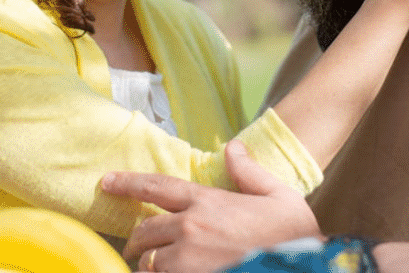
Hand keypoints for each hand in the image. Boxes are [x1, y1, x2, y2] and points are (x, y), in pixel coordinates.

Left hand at [101, 140, 321, 272]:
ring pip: (148, 262)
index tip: (106, 182)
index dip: (128, 183)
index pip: (157, 187)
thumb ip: (249, 172)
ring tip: (160, 268)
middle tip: (137, 247)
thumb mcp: (279, 195)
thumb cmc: (293, 237)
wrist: (302, 268)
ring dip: (149, 265)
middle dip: (137, 239)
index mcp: (208, 201)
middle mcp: (191, 227)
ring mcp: (187, 260)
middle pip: (144, 230)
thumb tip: (233, 147)